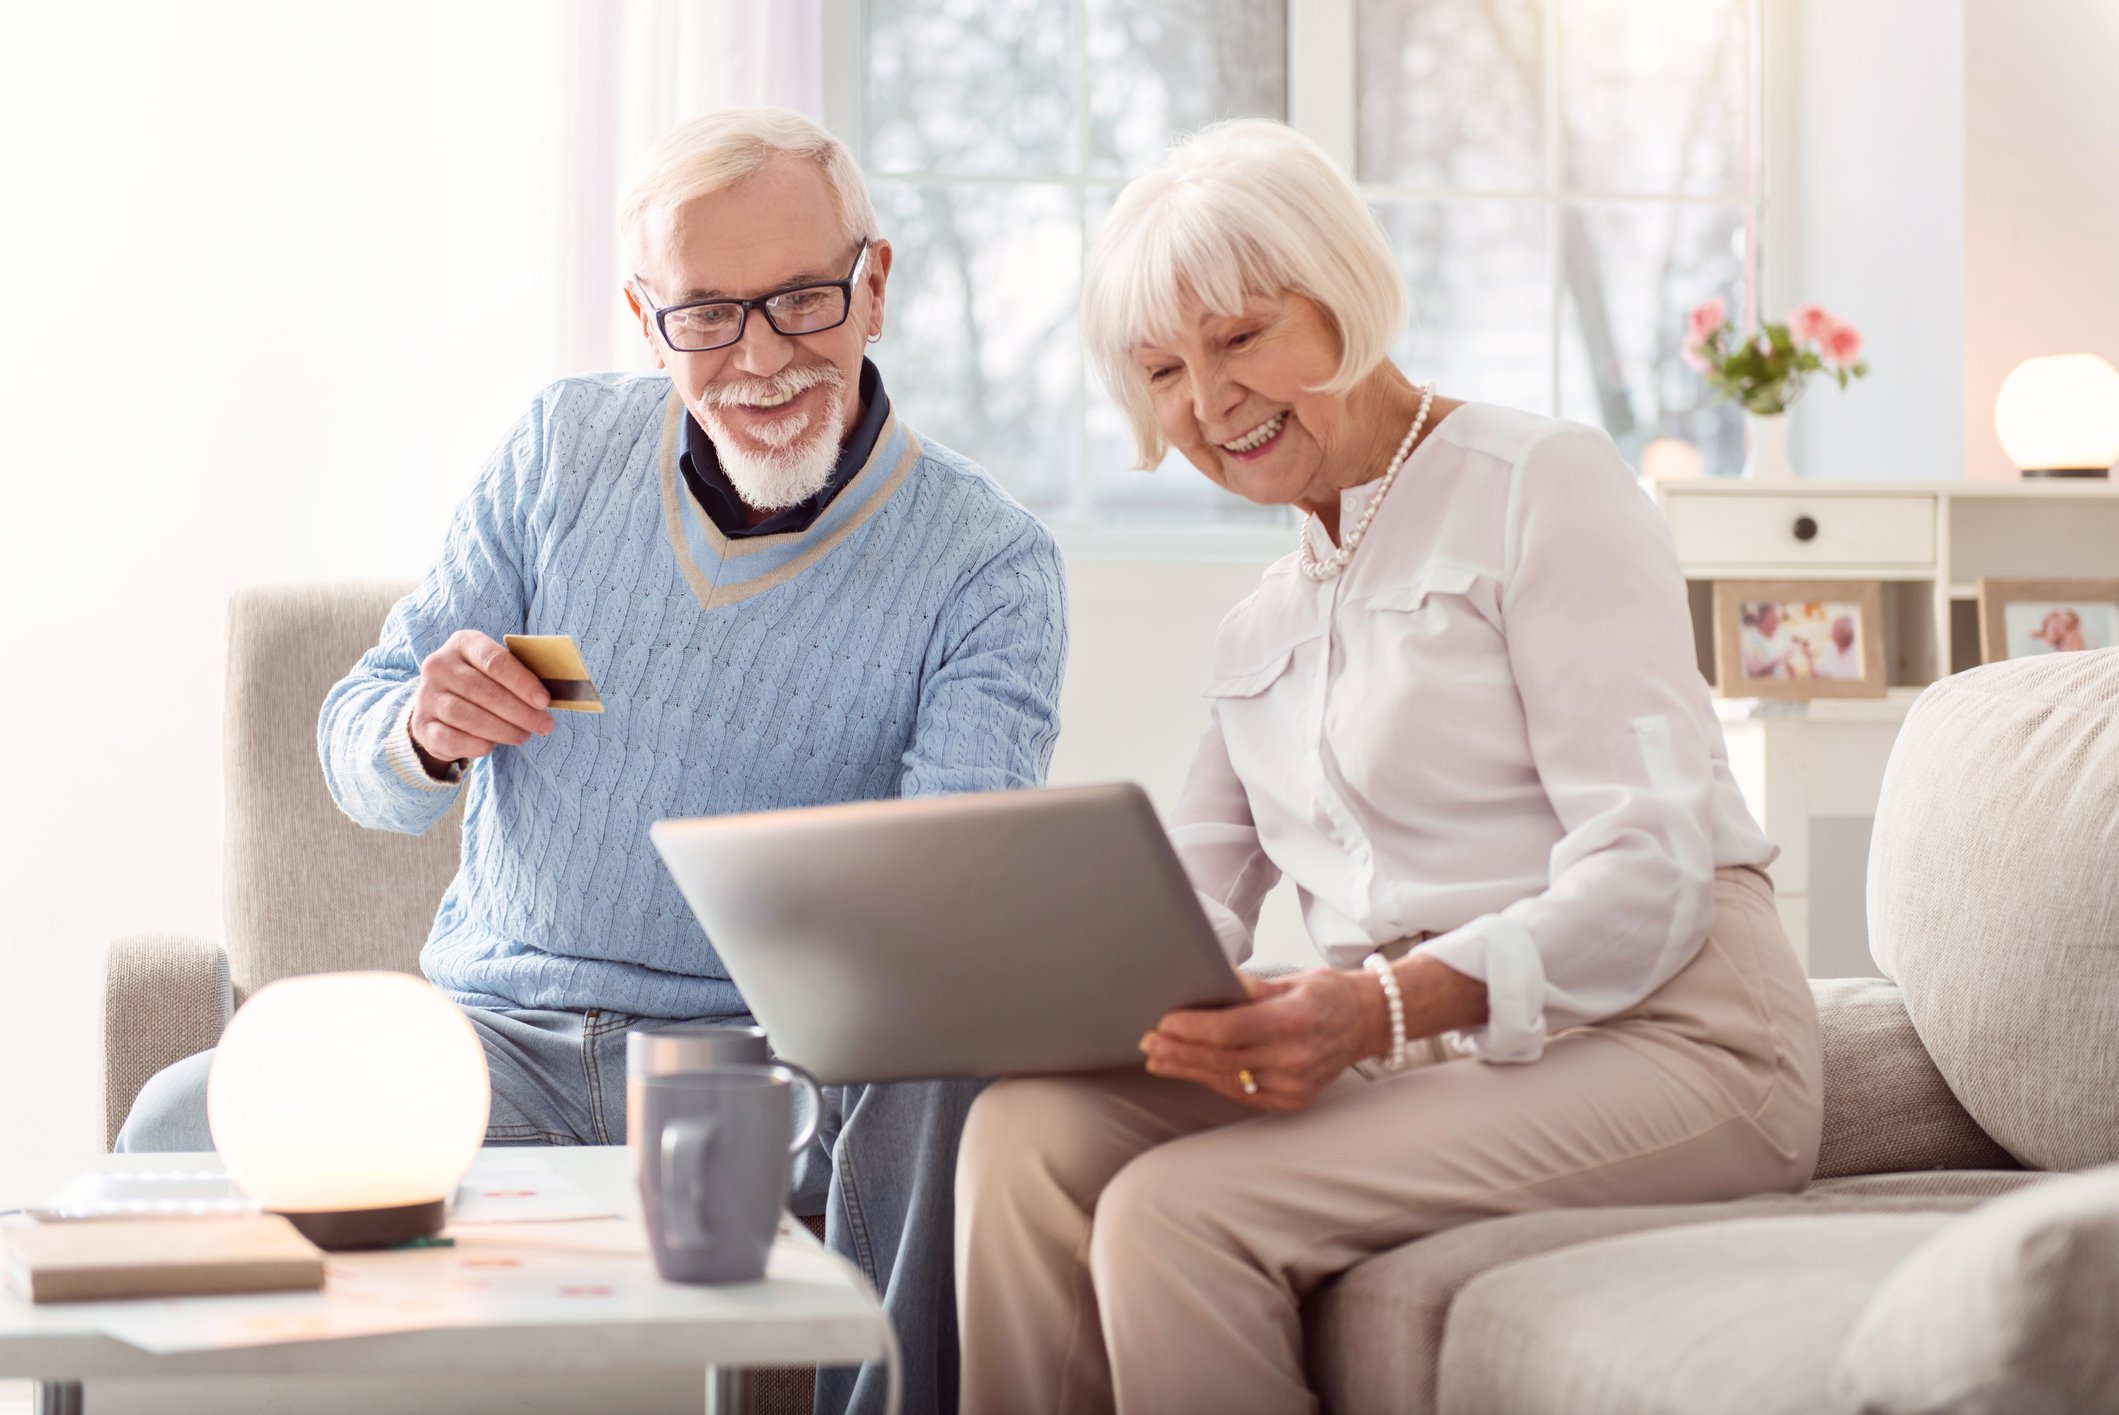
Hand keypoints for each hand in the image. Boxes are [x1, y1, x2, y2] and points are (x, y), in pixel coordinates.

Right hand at [409, 630, 553, 764]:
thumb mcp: (497, 670)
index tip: (544, 701)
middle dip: (520, 712)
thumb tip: (548, 697)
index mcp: (462, 643)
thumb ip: (519, 675)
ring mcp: (426, 695)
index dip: (523, 682)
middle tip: (544, 725)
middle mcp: (438, 666)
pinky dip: (478, 745)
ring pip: (469, 717)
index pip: (495, 661)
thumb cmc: (482, 682)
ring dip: (503, 730)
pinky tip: (493, 745)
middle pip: (485, 692)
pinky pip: (452, 739)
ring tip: (524, 735)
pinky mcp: (421, 725)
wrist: (441, 703)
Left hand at [1141, 968, 1386, 1112]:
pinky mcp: (1294, 1100)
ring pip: (1229, 1080)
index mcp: (1296, 1020)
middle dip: (1180, 1051)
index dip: (1193, 1028)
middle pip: (1224, 1058)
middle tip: (1148, 1042)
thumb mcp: (1291, 980)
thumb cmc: (1327, 994)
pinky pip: (1243, 1094)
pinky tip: (1190, 1071)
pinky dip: (1214, 1081)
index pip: (1232, 1028)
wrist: (1368, 1023)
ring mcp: (1297, 1084)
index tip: (1163, 1022)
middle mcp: (1298, 1057)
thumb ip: (1249, 987)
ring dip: (1188, 1070)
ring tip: (1158, 1059)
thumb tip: (1209, 978)